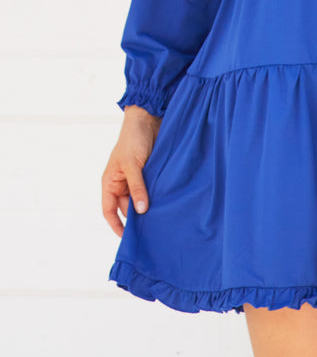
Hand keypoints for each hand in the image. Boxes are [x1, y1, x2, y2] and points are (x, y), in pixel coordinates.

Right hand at [101, 105, 161, 237]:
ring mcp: (137, 178)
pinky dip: (158, 197)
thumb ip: (137, 188)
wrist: (148, 117)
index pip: (109, 210)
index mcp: (110, 182)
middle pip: (128, 207)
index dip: (116, 225)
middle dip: (137, 218)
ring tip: (161, 220)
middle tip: (151, 232)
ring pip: (142, 199)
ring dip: (150, 206)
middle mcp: (122, 183)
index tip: (127, 239)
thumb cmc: (133, 139)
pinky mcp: (151, 173)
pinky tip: (167, 204)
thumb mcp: (133, 165)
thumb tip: (142, 211)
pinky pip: (153, 190)